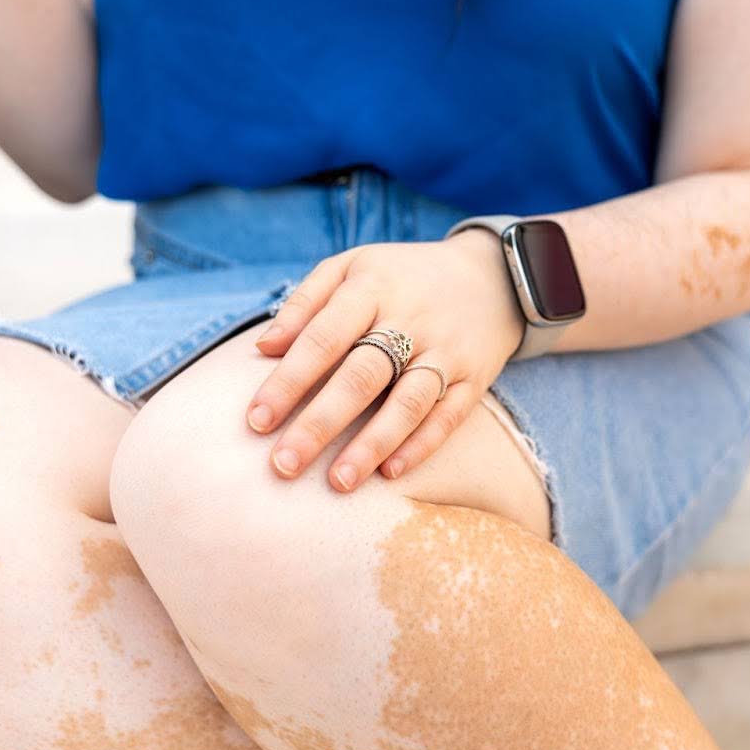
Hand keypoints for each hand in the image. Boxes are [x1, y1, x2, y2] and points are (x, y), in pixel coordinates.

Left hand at [247, 232, 525, 491]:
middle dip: (319, 423)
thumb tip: (263, 348)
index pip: (323, 338)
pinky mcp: (475, 377)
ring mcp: (446, 350)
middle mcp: (411, 319)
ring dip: (372, 444)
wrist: (493, 275)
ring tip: (338, 482)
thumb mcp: (353, 267)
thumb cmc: (403, 277)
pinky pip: (448, 416)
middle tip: (284, 464)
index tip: (256, 421)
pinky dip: (421, 445)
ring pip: (407, 402)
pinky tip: (390, 474)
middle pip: (361, 376)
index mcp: (372, 287)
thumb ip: (305, 302)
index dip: (288, 381)